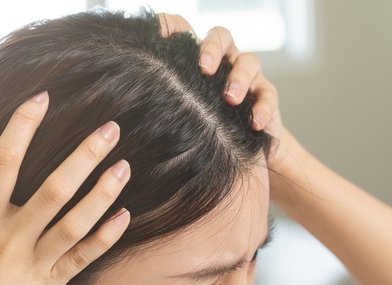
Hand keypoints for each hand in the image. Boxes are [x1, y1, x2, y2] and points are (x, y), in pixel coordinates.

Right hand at [0, 91, 130, 284]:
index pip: (1, 165)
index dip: (20, 129)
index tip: (39, 99)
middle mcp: (8, 238)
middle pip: (52, 189)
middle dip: (82, 156)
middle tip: (109, 128)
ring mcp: (32, 263)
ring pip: (75, 221)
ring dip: (103, 192)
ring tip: (125, 165)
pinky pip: (83, 258)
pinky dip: (105, 237)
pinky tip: (125, 215)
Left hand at [158, 14, 283, 143]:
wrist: (239, 152)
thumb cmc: (200, 129)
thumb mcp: (176, 115)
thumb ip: (159, 104)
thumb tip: (122, 108)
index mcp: (196, 59)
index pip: (185, 30)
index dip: (172, 25)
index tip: (158, 33)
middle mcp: (223, 61)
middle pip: (221, 36)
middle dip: (212, 49)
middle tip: (203, 68)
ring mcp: (248, 77)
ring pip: (249, 61)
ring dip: (240, 77)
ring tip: (230, 99)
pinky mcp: (266, 97)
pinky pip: (269, 95)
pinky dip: (263, 107)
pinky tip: (254, 122)